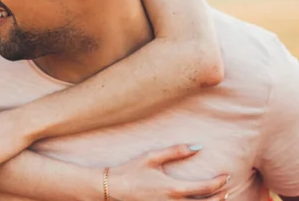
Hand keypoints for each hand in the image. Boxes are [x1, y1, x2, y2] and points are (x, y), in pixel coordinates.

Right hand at [107, 144, 229, 200]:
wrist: (114, 188)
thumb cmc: (132, 170)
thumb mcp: (152, 157)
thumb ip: (176, 151)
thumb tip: (198, 146)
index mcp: (174, 188)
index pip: (205, 188)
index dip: (219, 182)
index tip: (226, 175)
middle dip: (220, 197)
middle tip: (228, 190)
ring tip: (219, 199)